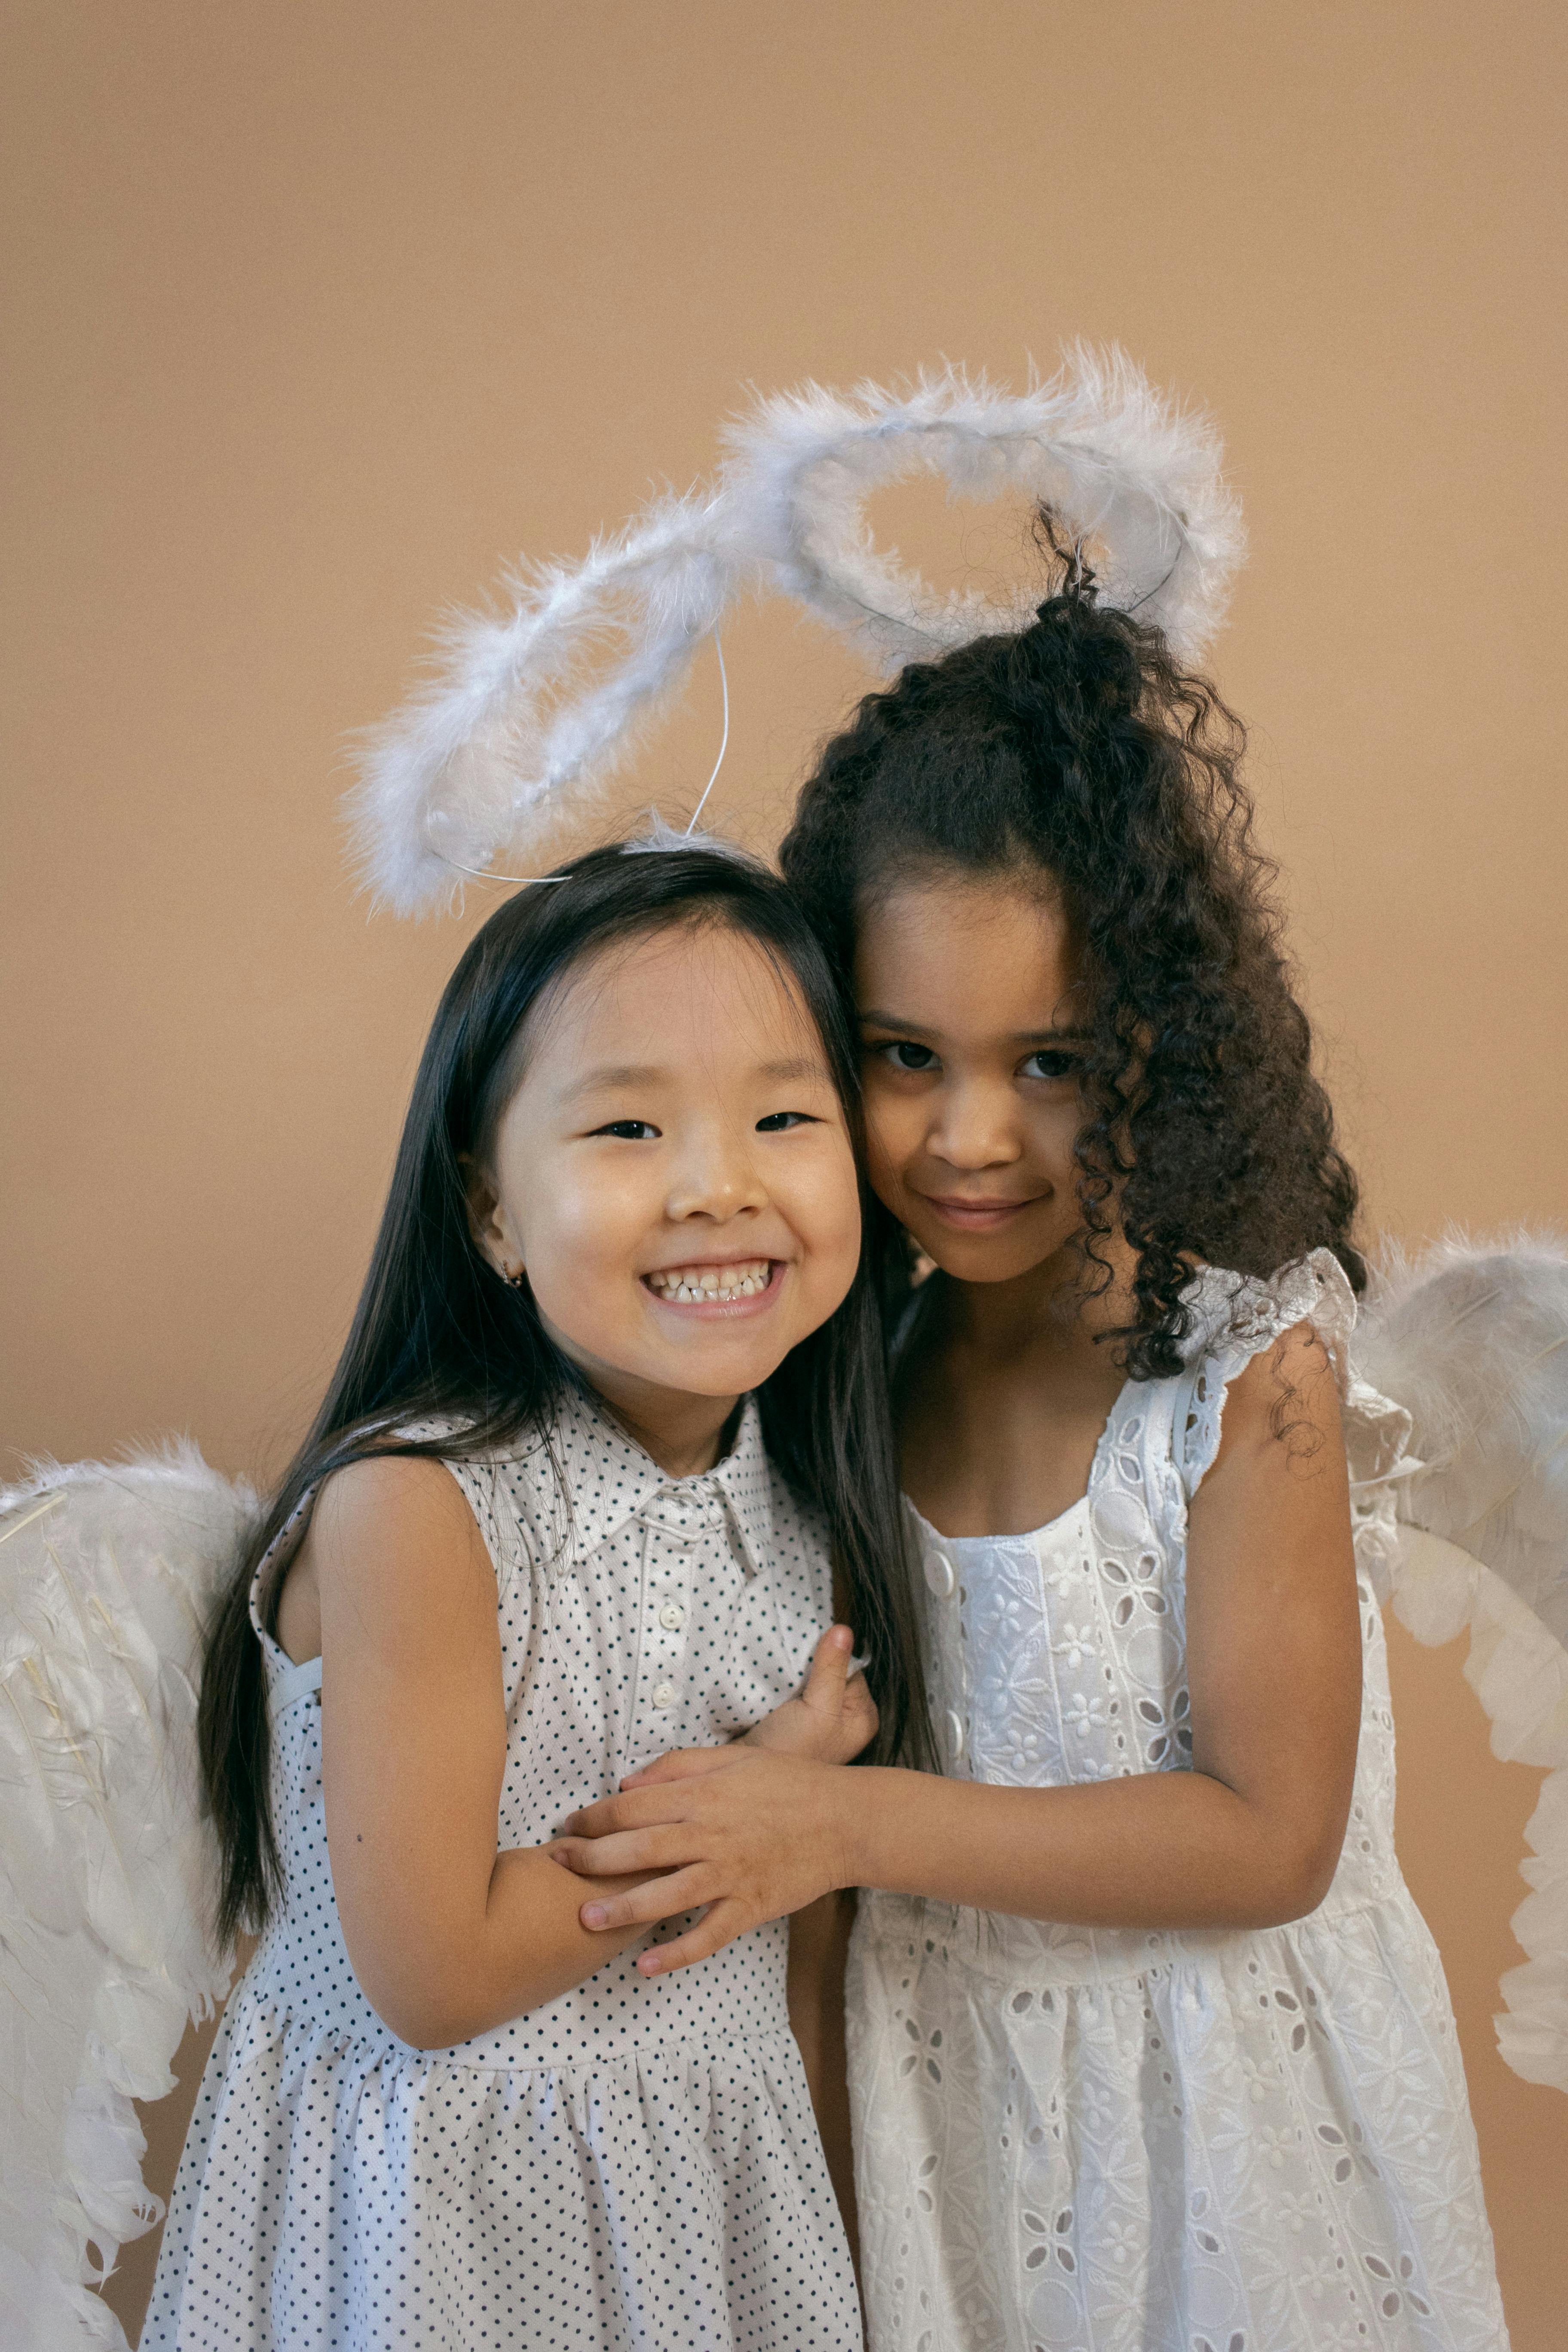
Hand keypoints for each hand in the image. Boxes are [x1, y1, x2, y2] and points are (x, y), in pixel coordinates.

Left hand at [550, 1747, 854, 1974]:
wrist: (845, 1820)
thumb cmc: (788, 1782)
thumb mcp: (734, 1757)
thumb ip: (678, 1765)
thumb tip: (627, 1784)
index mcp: (702, 1795)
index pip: (632, 1807)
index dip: (593, 1817)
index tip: (569, 1826)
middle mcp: (710, 1836)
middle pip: (637, 1850)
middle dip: (590, 1859)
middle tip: (555, 1866)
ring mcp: (730, 1875)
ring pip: (665, 1896)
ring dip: (622, 1910)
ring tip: (585, 1919)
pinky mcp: (750, 1907)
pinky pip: (708, 1936)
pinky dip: (677, 1953)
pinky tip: (645, 1966)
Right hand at [743, 1625, 878, 1764]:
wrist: (750, 1777)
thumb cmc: (792, 1750)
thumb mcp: (817, 1708)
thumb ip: (831, 1669)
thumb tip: (844, 1629)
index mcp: (861, 1716)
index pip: (852, 1666)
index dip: (830, 1657)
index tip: (808, 1661)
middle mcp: (845, 1717)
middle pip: (830, 1669)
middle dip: (811, 1664)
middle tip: (791, 1672)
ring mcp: (818, 1719)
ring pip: (809, 1677)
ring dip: (793, 1673)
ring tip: (779, 1681)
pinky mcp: (793, 1718)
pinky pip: (792, 1688)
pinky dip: (781, 1683)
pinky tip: (771, 1688)